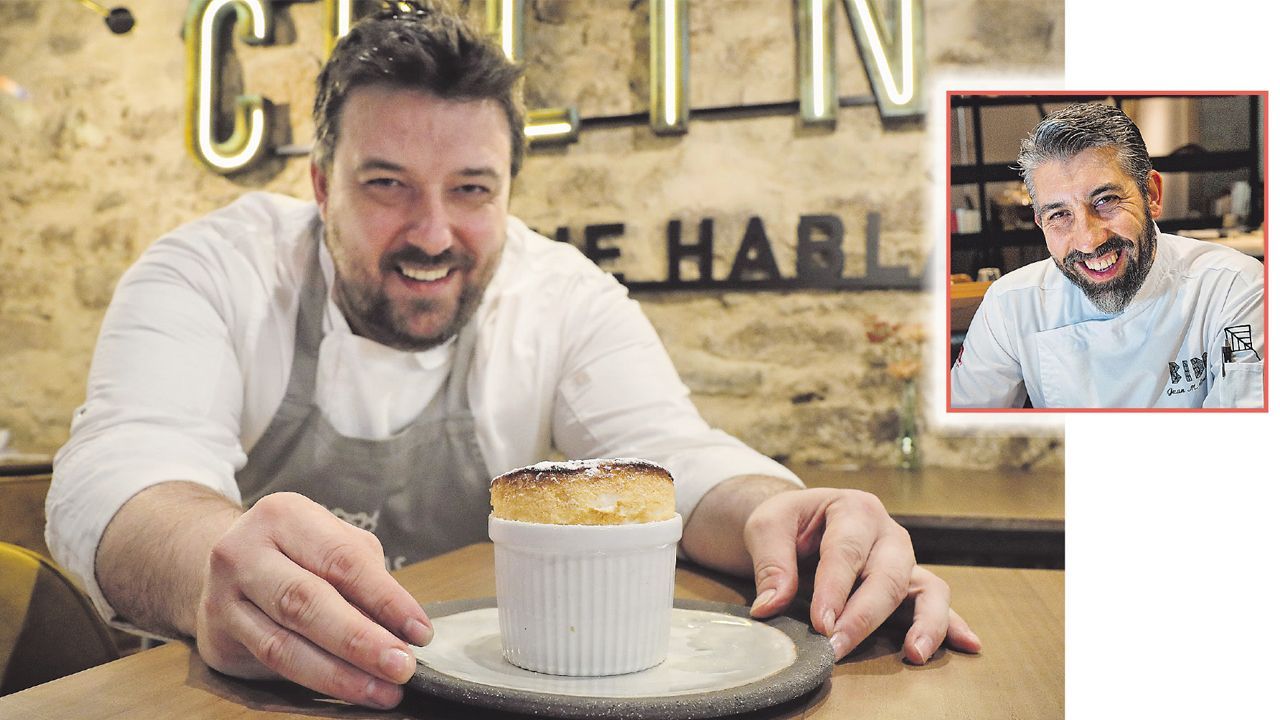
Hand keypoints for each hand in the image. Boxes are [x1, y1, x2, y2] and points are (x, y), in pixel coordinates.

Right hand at [194, 492, 432, 708]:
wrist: (225, 563)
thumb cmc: (296, 551)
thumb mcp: (334, 543)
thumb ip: (365, 579)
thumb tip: (400, 630)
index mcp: (284, 517)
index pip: (342, 560)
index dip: (385, 599)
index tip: (420, 631)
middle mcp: (244, 552)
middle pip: (306, 602)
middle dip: (360, 640)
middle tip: (401, 666)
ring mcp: (223, 597)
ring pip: (283, 645)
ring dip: (339, 674)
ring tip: (382, 690)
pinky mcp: (218, 638)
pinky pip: (269, 667)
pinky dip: (314, 683)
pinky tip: (347, 690)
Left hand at [743, 488, 980, 662]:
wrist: (800, 523)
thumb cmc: (788, 523)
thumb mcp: (767, 527)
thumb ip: (770, 563)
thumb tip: (770, 607)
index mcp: (854, 510)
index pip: (846, 552)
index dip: (834, 590)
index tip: (820, 623)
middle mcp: (888, 534)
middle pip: (887, 576)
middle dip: (864, 616)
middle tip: (837, 647)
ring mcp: (904, 560)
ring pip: (927, 588)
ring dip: (924, 623)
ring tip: (913, 654)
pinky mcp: (910, 584)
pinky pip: (937, 602)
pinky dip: (952, 624)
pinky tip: (968, 645)